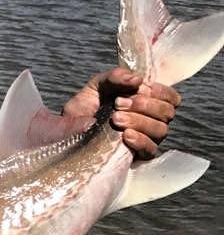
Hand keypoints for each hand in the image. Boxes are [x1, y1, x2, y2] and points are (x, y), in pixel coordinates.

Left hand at [62, 67, 180, 158]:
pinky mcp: (136, 157)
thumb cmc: (83, 109)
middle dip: (145, 105)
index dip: (159, 92)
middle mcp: (150, 121)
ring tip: (115, 118)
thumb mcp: (97, 87)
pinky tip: (125, 135)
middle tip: (117, 104)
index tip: (136, 89)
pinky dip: (140, 140)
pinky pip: (150, 150)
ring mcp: (145, 140)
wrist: (64, 134)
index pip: (171, 98)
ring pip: (161, 130)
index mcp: (146, 102)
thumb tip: (138, 79)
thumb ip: (116, 77)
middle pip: (167, 113)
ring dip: (140, 121)